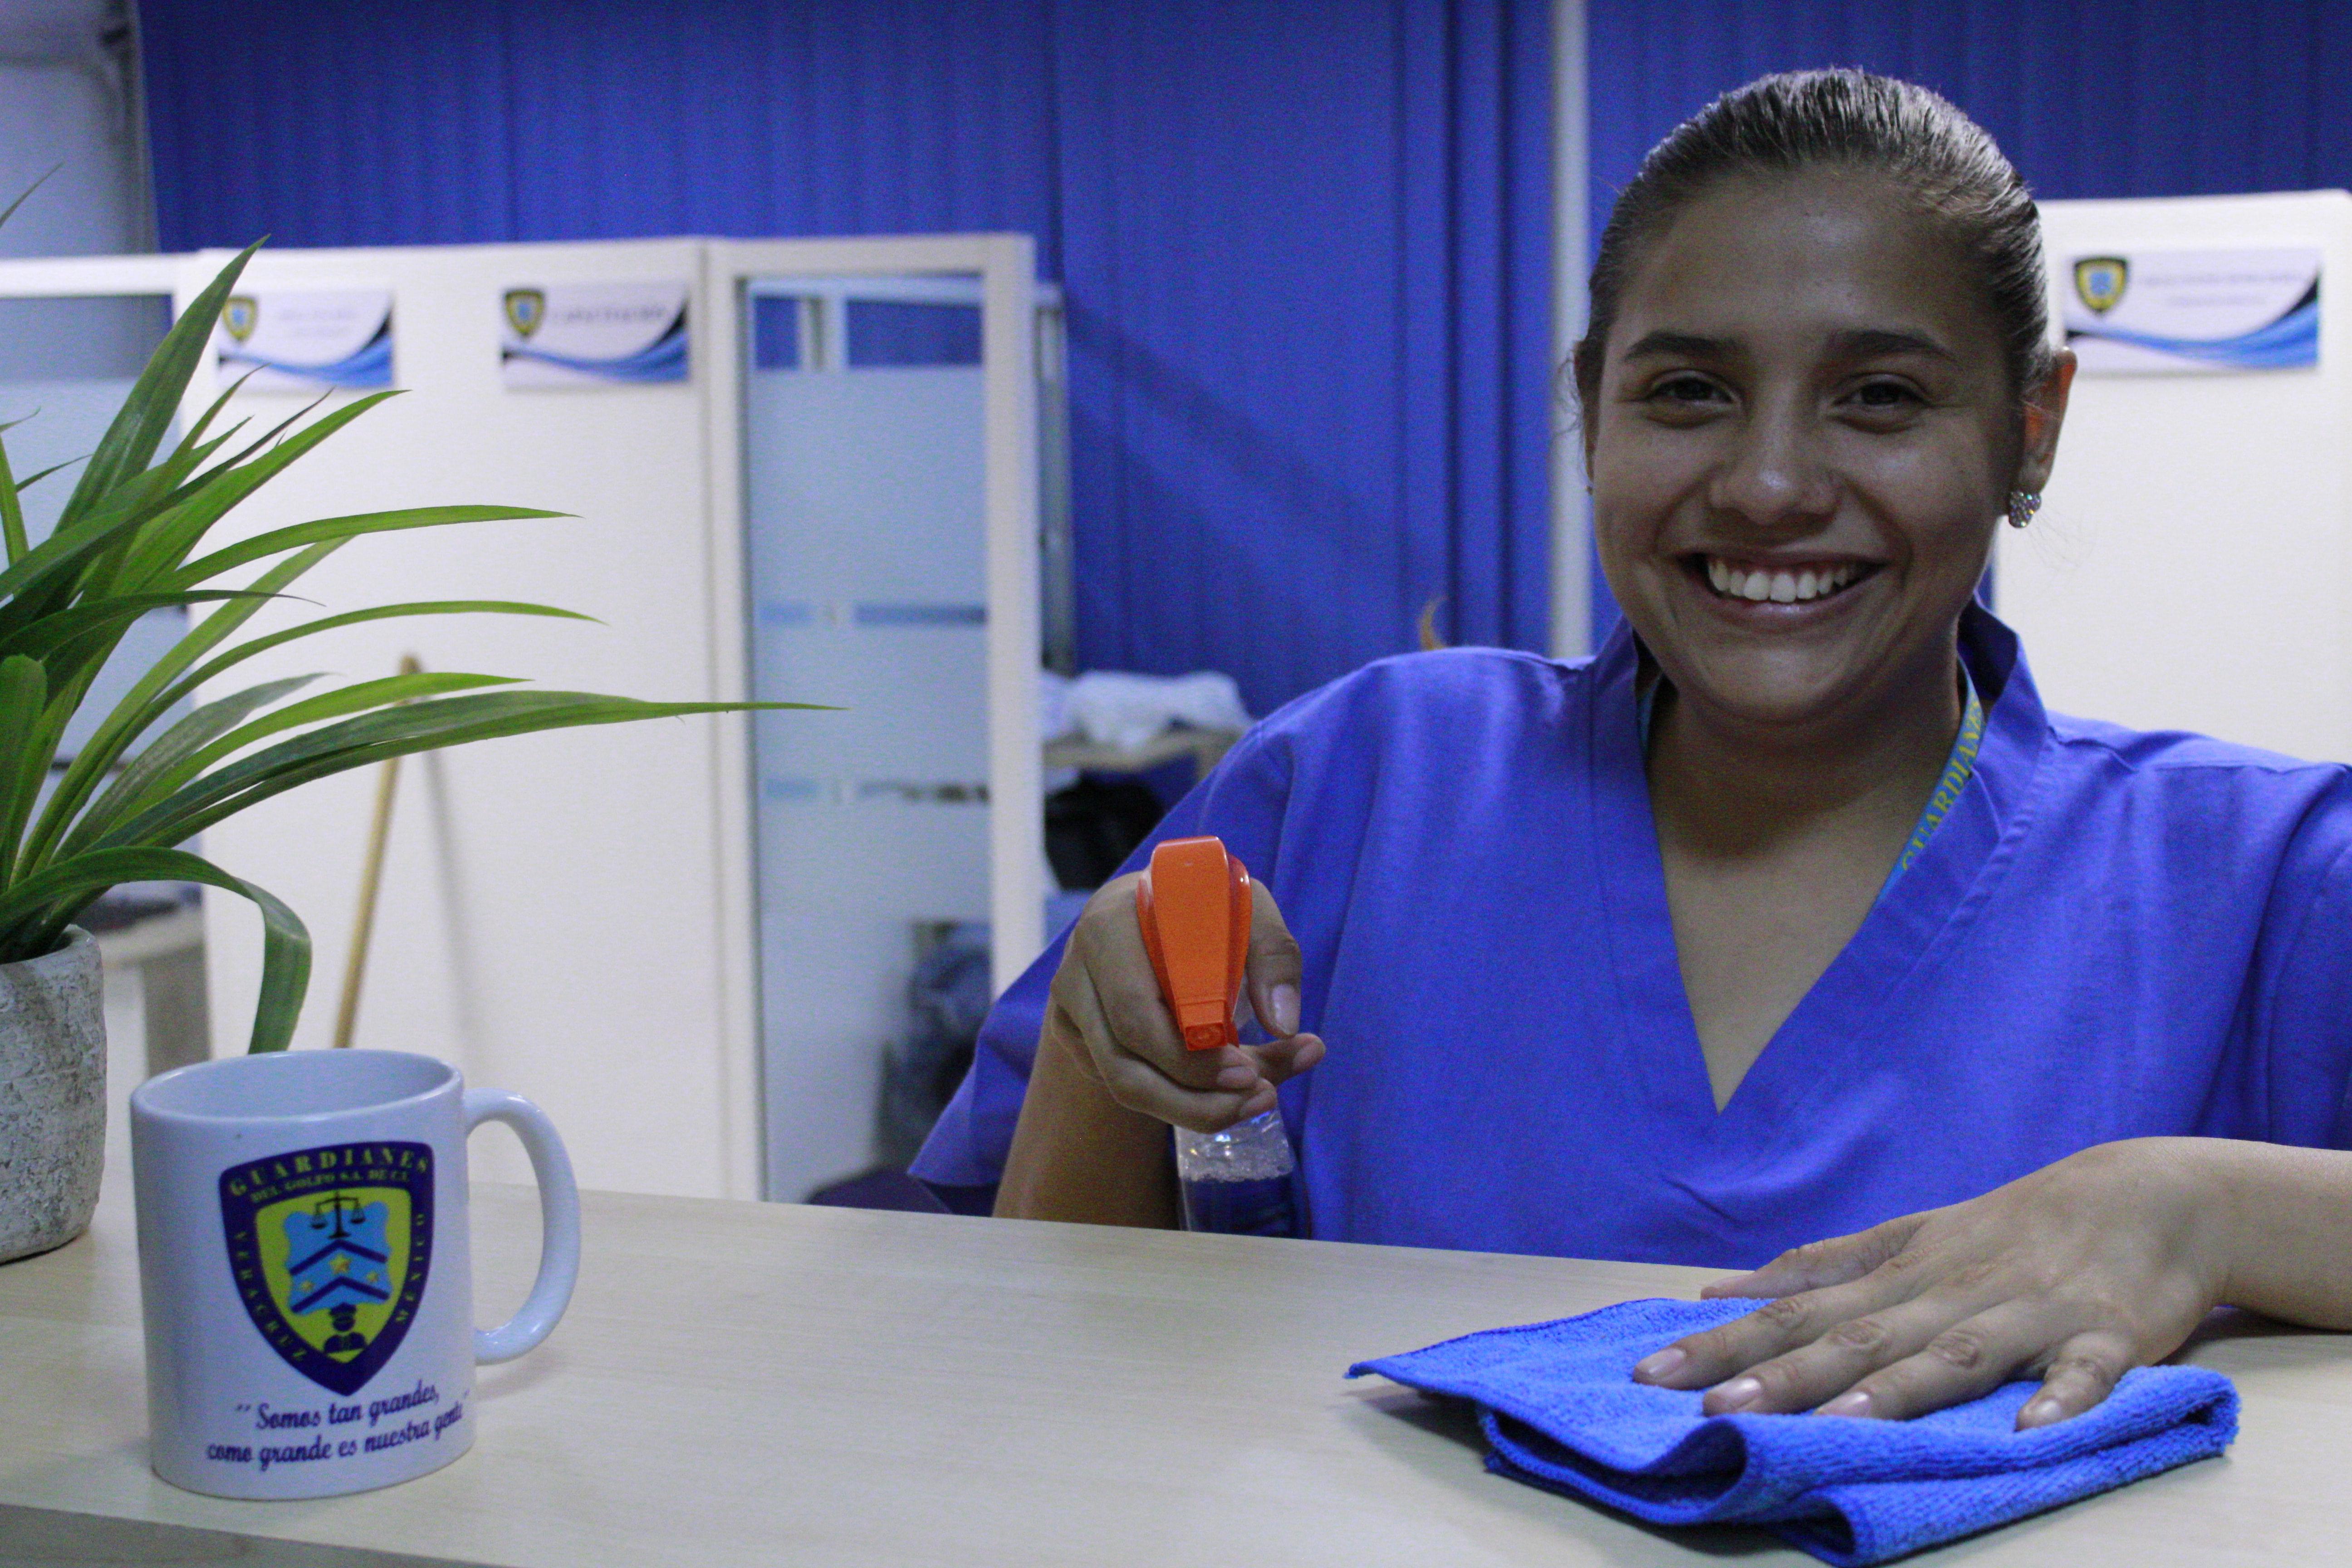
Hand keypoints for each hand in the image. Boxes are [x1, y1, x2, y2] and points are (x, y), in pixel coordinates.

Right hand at [1043, 869, 1324, 1133]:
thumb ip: (1274, 956)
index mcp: (1110, 926)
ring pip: (1121, 1085)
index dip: (1190, 1057)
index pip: (1136, 1011)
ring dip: (1191, 1109)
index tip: (1248, 1075)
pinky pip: (1122, 1083)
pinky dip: (1178, 1099)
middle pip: (1123, 1063)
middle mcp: (1077, 970)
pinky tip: (1222, 1088)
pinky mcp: (1075, 1036)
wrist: (1153, 909)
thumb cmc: (1202, 908)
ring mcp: (1071, 1007)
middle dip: (1195, 1098)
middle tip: (1260, 1097)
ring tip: (1251, 1102)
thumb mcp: (1246, 909)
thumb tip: (1285, 1026)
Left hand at [1630, 1139, 2232, 1427]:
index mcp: (1898, 1272)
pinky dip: (2062, 1399)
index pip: (1793, 1312)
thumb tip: (1717, 1291)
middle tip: (1712, 1415)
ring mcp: (2028, 1312)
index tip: (1651, 1374)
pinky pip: (2086, 1373)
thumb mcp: (1906, 1236)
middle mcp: (1949, 1291)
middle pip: (1854, 1338)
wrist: (2149, 1194)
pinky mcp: (2107, 1335)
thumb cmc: (2010, 1226)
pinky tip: (2031, 1429)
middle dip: (1781, 1377)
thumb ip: (1817, 1268)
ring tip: (1841, 1426)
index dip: (1723, 1343)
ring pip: (1954, 1355)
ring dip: (1898, 1392)